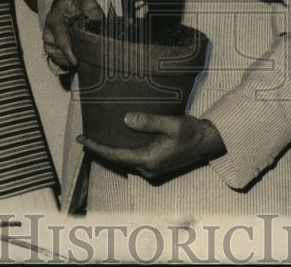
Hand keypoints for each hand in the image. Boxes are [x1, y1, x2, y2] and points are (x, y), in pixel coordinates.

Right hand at [42, 0, 102, 68]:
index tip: (75, 61)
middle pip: (59, 52)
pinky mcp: (52, 48)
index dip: (68, 51)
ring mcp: (49, 42)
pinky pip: (59, 60)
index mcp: (54, 20)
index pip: (61, 39)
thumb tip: (97, 16)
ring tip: (84, 53)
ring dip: (71, 58)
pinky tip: (78, 55)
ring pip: (58, 57)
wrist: (64, 4)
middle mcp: (49, 32)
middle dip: (73, 56)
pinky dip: (68, 60)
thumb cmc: (72, 1)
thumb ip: (89, 4)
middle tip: (87, 57)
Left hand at [78, 113, 225, 180]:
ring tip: (98, 139)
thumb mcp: (171, 123)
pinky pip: (133, 160)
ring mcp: (152, 170)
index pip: (116, 155)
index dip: (97, 148)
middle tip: (85, 138)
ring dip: (111, 152)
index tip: (83, 140)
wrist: (208, 143)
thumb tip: (126, 119)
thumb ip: (149, 122)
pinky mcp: (156, 166)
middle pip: (118, 160)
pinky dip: (122, 152)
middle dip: (101, 150)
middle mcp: (148, 169)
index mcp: (149, 160)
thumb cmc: (191, 132)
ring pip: (125, 161)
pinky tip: (119, 142)